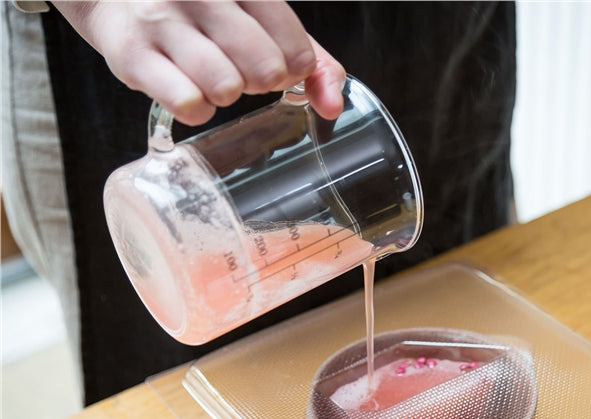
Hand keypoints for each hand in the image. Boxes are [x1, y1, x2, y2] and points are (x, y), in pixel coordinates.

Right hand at [52, 1, 345, 124]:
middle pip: (264, 69)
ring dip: (226, 94)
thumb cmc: (200, 13)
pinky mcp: (132, 54)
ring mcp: (164, 21)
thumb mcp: (259, 20)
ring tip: (212, 78)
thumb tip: (334, 105)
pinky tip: (189, 91)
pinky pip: (187, 103)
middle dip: (260, 82)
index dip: (292, 70)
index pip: (295, 46)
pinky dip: (196, 109)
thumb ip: (309, 58)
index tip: (276, 66)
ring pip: (226, 86)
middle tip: (241, 72)